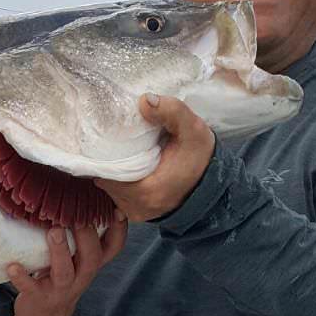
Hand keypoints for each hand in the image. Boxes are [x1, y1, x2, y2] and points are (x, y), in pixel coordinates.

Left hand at [6, 216, 126, 315]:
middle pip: (92, 257)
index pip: (114, 247)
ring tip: (54, 231)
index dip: (119, 229)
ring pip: (65, 271)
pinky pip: (31, 287)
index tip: (116, 208)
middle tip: (77, 215)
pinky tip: (13, 266)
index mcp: (91, 263)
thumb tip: (76, 192)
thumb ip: (80, 236)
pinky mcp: (39, 298)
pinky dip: (22, 277)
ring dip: (60, 251)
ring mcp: (60, 289)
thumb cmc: (60, 277)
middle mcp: (81, 276)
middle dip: (86, 235)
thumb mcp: (76, 260)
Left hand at [95, 95, 214, 221]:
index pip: (108, 171)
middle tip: (116, 142)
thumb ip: (171, 112)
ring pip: (108, 188)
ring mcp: (135, 213)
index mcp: (147, 191)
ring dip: (112, 171)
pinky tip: (127, 166)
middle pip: (105, 180)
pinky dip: (118, 181)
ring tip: (122, 153)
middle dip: (108, 160)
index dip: (105, 153)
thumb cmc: (200, 157)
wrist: (210, 182)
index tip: (110, 137)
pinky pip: (116, 195)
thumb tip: (145, 100)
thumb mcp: (192, 129)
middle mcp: (137, 207)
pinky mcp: (135, 214)